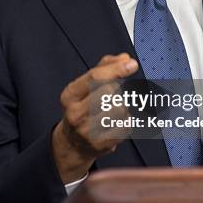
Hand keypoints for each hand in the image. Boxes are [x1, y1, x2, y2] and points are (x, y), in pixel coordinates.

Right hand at [51, 53, 137, 183]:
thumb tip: (125, 58)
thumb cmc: (83, 109)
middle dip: (119, 89)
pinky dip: (127, 120)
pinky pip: (126, 125)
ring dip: (125, 106)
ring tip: (116, 109)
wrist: (74, 143)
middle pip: (109, 91)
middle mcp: (75, 113)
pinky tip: (117, 122)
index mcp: (70, 95)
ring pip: (120, 109)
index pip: (95, 77)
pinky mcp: (101, 144)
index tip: (132, 64)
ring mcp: (87, 131)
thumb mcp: (86, 86)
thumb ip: (105, 67)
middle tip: (119, 93)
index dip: (116, 68)